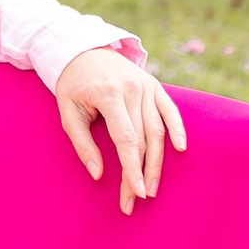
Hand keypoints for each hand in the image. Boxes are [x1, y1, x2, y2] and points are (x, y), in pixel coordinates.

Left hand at [55, 48, 186, 213]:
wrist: (83, 49)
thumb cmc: (73, 85)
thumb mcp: (67, 112)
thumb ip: (82, 143)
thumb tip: (98, 174)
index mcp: (109, 95)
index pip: (126, 139)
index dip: (131, 168)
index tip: (134, 193)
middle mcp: (132, 89)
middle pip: (144, 139)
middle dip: (141, 172)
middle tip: (138, 199)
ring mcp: (146, 86)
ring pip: (158, 130)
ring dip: (158, 162)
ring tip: (152, 187)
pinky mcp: (154, 85)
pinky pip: (170, 110)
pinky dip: (178, 129)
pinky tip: (180, 149)